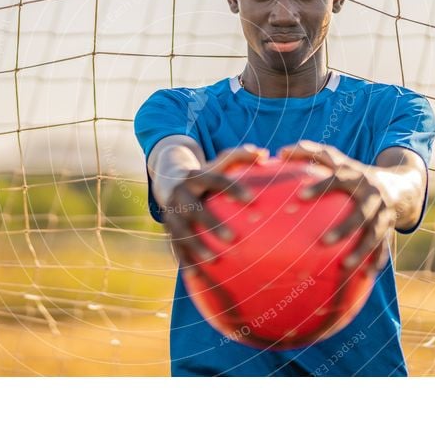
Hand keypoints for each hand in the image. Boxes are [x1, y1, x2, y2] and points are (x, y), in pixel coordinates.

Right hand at [163, 145, 268, 265]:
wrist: (169, 182)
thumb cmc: (206, 175)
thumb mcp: (218, 163)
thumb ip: (241, 157)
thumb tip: (265, 155)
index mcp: (195, 177)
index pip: (214, 180)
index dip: (232, 188)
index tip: (252, 200)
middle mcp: (180, 196)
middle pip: (194, 210)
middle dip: (211, 224)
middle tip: (233, 238)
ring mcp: (172, 215)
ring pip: (181, 233)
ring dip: (197, 247)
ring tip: (214, 261)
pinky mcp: (169, 232)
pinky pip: (176, 250)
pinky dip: (186, 264)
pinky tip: (199, 279)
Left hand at [278, 140, 394, 274]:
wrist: (396, 184)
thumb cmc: (352, 172)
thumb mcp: (336, 159)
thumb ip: (309, 153)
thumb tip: (279, 152)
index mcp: (355, 176)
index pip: (337, 179)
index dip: (320, 186)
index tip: (300, 196)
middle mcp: (372, 195)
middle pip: (361, 213)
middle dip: (345, 228)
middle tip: (323, 242)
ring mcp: (383, 214)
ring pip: (375, 234)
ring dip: (361, 251)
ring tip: (344, 266)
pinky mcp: (388, 229)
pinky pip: (383, 248)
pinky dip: (375, 262)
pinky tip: (363, 277)